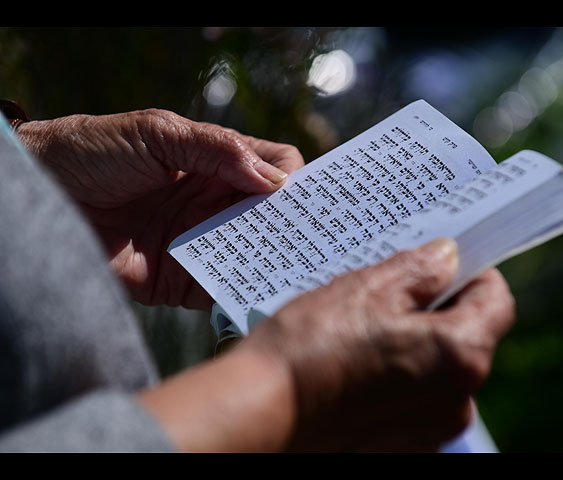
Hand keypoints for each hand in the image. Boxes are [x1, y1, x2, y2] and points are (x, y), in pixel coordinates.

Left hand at [17, 110, 304, 308]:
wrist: (43, 200)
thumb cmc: (95, 152)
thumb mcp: (158, 134)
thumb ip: (217, 150)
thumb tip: (276, 181)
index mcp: (217, 162)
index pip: (274, 167)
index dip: (293, 180)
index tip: (300, 198)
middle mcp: (217, 202)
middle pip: (273, 214)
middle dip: (293, 225)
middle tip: (312, 240)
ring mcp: (203, 240)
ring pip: (255, 252)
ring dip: (273, 260)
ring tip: (291, 269)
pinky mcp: (184, 278)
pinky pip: (223, 286)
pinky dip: (241, 291)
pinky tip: (255, 291)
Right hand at [238, 238, 514, 451]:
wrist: (261, 414)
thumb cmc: (312, 347)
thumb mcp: (368, 289)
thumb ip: (420, 270)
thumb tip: (447, 257)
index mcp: (461, 355)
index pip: (496, 300)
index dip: (472, 273)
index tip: (444, 262)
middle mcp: (456, 402)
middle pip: (466, 336)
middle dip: (435, 310)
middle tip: (388, 291)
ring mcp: (429, 431)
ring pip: (437, 368)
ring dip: (412, 343)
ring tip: (362, 330)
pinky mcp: (401, 447)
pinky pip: (413, 397)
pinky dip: (396, 375)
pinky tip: (355, 364)